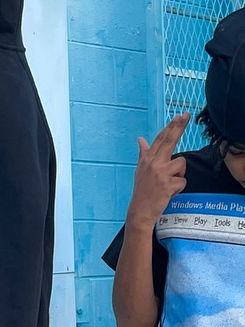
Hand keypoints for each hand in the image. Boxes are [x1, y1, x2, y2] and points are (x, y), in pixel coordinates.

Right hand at [127, 113, 189, 229]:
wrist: (140, 211)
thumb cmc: (142, 191)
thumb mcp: (140, 171)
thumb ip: (143, 154)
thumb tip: (140, 140)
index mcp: (147, 160)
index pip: (160, 139)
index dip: (170, 127)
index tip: (179, 116)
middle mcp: (153, 164)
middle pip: (169, 141)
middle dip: (178, 127)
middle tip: (186, 115)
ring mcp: (160, 173)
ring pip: (181, 164)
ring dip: (179, 175)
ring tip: (168, 184)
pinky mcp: (167, 184)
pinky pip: (182, 181)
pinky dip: (178, 188)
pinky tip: (168, 193)